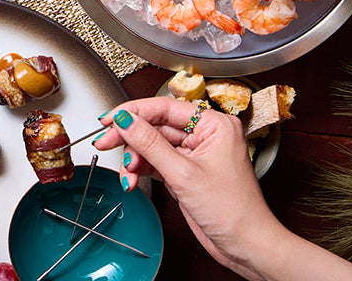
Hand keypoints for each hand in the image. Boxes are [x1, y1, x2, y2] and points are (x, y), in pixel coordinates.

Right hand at [94, 98, 280, 279]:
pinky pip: (155, 162)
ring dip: (134, 159)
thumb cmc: (233, 211)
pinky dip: (141, 170)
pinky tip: (132, 179)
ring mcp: (194, 153)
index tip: (110, 119)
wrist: (245, 244)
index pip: (165, 107)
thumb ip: (150, 144)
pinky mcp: (185, 171)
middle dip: (130, 138)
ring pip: (151, 145)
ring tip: (127, 173)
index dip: (133, 112)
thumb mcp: (183, 174)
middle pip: (155, 126)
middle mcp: (205, 135)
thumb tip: (126, 121)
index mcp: (215, 125)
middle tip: (106, 142)